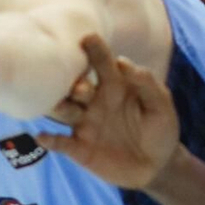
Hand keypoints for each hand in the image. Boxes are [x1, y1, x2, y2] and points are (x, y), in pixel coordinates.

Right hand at [37, 33, 180, 188]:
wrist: (158, 166)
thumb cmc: (160, 129)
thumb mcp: (161, 105)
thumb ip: (146, 83)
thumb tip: (124, 63)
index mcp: (114, 85)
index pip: (101, 63)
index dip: (95, 50)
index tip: (88, 39)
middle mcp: (94, 101)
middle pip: (76, 86)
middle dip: (74, 82)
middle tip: (81, 86)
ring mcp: (85, 124)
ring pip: (64, 111)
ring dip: (59, 106)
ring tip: (58, 104)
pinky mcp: (80, 148)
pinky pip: (61, 143)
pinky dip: (50, 139)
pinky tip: (43, 136)